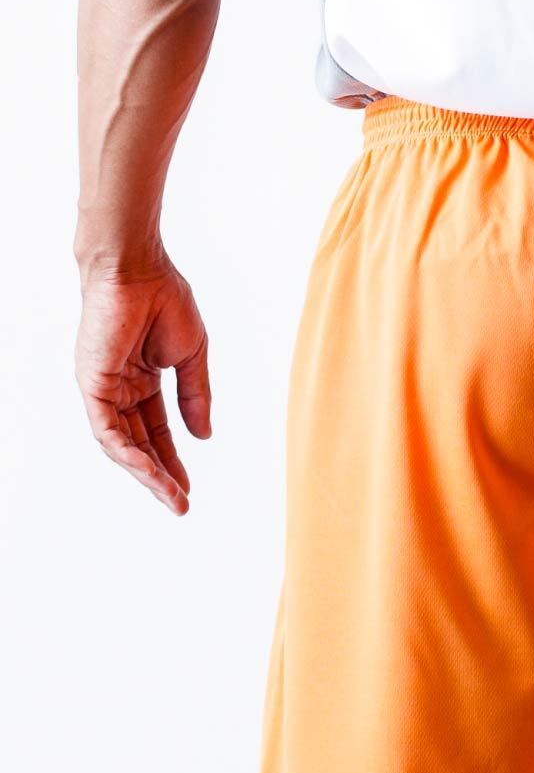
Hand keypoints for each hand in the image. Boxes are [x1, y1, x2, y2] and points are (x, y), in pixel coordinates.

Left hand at [75, 261, 211, 514]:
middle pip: (138, 443)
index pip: (156, 430)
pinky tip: (149, 471)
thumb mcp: (192, 357)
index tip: (187, 488)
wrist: (140, 269)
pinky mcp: (92, 384)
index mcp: (142, 380)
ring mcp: (103, 388)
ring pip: (121, 444)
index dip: (172, 460)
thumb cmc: (166, 300)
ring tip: (170, 496)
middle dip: (159, 476)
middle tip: (179, 504)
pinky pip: (107, 429)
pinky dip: (128, 453)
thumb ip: (195, 396)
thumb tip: (202, 436)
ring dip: (146, 473)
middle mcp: (119, 388)